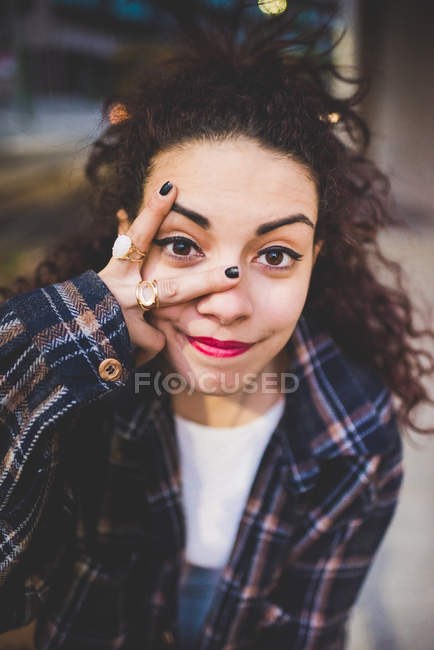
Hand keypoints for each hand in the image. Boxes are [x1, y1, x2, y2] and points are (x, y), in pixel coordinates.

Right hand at [97, 182, 240, 366]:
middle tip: (233, 274)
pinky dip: (143, 351)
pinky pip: (153, 346)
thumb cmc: (96, 307)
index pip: (137, 237)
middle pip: (171, 289)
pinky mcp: (123, 342)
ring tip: (129, 341)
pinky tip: (124, 350)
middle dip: (205, 282)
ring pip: (159, 332)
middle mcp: (118, 289)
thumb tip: (124, 211)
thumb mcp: (111, 281)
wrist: (65, 341)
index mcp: (118, 271)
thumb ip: (126, 255)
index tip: (170, 187)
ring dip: (153, 339)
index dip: (152, 212)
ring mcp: (120, 316)